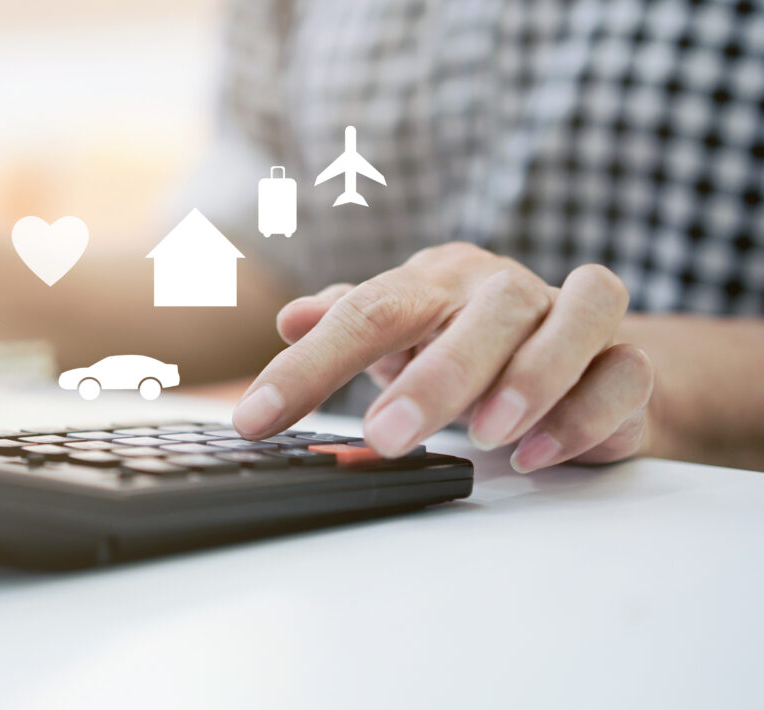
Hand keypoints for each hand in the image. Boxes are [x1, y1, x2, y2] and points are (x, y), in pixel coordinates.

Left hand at [232, 242, 653, 472]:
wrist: (578, 354)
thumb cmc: (467, 342)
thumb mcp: (399, 334)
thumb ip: (347, 324)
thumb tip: (290, 318)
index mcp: (436, 282)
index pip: (367, 311)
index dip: (306, 367)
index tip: (257, 419)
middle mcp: (505, 290)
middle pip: (481, 312)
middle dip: (434, 377)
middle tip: (386, 436)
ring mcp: (573, 318)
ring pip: (572, 320)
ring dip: (529, 378)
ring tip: (486, 435)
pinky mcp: (628, 362)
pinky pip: (625, 373)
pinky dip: (586, 412)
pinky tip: (540, 451)